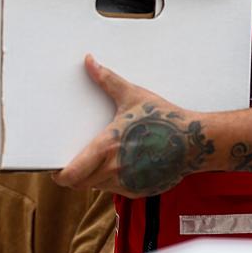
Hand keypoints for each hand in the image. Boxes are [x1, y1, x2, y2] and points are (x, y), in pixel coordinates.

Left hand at [52, 55, 213, 197]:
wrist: (194, 141)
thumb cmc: (163, 118)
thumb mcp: (133, 95)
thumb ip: (107, 80)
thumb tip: (89, 61)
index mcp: (107, 148)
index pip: (70, 175)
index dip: (59, 174)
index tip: (57, 168)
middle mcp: (114, 171)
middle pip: (81, 183)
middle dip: (76, 174)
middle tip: (77, 160)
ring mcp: (128, 184)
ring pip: (99, 186)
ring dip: (95, 176)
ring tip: (104, 157)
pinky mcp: (141, 191)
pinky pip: (118, 189)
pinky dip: (115, 180)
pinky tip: (125, 162)